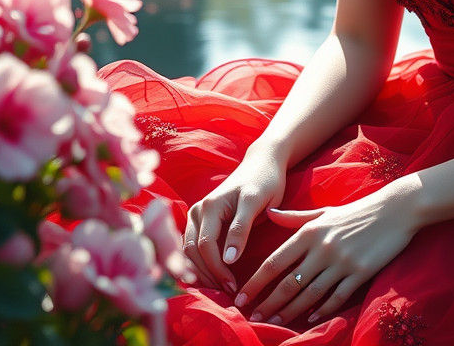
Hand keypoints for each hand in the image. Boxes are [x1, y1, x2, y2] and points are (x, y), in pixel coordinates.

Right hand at [183, 143, 287, 292]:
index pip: (205, 245)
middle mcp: (199, 209)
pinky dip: (197, 263)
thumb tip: (228, 260)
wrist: (263, 162)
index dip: (217, 269)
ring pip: (188, 250)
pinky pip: (191, 246)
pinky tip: (210, 277)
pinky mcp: (200, 219)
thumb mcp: (258, 201)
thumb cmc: (265, 180)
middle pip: (191, 251)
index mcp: (211, 205)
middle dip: (207, 275)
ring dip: (200, 272)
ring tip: (220, 288)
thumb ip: (241, 228)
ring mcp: (197, 213)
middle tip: (227, 292)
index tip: (233, 286)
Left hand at [235, 181, 418, 325]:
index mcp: (310, 231)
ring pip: (309, 294)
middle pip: (288, 282)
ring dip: (290, 311)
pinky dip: (321, 310)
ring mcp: (341, 262)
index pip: (275, 261)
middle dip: (268, 302)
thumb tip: (269, 212)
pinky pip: (335, 297)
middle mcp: (322, 247)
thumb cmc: (356, 211)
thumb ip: (294, 217)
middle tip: (253, 316)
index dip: (256, 281)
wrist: (394, 210)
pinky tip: (309, 319)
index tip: (242, 296)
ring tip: (275, 323)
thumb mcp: (324, 211)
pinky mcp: (359, 273)